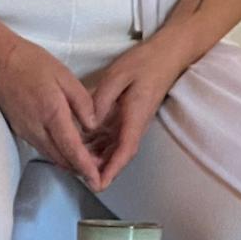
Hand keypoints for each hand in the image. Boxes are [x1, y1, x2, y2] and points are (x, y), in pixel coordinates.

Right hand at [0, 38, 102, 185]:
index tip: (97, 179)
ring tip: (87, 164)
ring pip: (51, 155)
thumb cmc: (30, 62)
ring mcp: (26, 131)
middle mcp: (37, 128)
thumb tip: (92, 125)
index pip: (71, 149)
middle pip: (61, 158)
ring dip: (68, 163)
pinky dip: (57, 153)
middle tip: (98, 173)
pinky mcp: (20, 129)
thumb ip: (82, 101)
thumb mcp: (64, 75)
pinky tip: (67, 149)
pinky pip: (42, 147)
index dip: (85, 167)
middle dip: (80, 170)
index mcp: (52, 113)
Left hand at [87, 42, 188, 189]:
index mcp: (135, 117)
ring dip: (98, 160)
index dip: (111, 169)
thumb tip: (88, 124)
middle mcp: (135, 125)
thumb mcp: (118, 76)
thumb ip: (101, 100)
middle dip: (100, 170)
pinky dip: (98, 146)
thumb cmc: (143, 63)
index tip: (98, 184)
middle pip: (118, 155)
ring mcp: (132, 122)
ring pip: (114, 149)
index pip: (124, 150)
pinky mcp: (128, 118)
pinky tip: (81, 148)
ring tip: (75, 166)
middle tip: (76, 177)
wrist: (166, 56)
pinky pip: (113, 138)